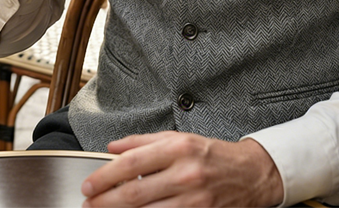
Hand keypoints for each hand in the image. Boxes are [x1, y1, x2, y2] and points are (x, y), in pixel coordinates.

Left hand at [81, 133, 282, 206]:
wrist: (251, 174)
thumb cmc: (212, 154)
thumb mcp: (180, 138)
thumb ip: (143, 142)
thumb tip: (112, 147)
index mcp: (179, 148)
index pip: (132, 162)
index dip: (106, 176)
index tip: (89, 185)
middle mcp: (185, 173)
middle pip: (135, 192)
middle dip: (105, 201)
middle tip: (88, 204)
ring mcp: (194, 199)